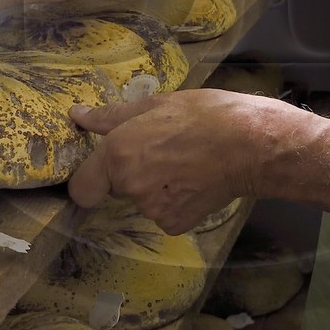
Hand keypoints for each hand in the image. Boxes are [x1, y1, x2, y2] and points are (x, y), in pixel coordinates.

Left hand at [67, 89, 285, 233]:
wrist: (251, 145)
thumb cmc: (205, 115)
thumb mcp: (156, 105)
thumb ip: (111, 117)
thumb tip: (77, 116)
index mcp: (118, 154)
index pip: (81, 188)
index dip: (89, 179)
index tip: (103, 170)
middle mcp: (130, 186)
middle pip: (116, 188)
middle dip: (132, 173)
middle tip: (162, 151)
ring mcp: (153, 210)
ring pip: (143, 199)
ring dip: (156, 186)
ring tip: (184, 162)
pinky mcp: (175, 224)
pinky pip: (164, 213)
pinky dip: (175, 201)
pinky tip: (194, 181)